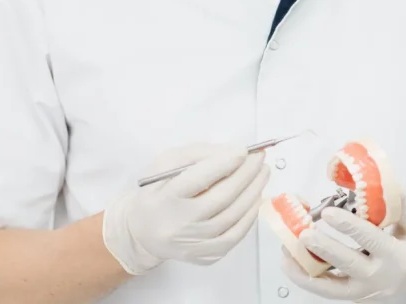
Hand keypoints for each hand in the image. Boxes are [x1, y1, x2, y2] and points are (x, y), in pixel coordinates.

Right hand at [102, 142, 269, 274]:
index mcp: (165, 198)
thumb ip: (197, 154)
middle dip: (245, 174)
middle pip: (220, 198)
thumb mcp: (167, 164)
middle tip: (260, 157)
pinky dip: (250, 215)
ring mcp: (193, 244)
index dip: (223, 164)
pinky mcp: (205, 256)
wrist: (143, 232)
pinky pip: (235, 236)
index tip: (243, 150)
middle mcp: (179, 225)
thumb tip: (233, 152)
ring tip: (262, 173)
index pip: (197, 180)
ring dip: (253, 192)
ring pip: (232, 217)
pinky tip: (255, 197)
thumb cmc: (157, 191)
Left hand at [282, 201, 405, 301]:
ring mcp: (370, 292)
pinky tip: (292, 263)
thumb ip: (401, 204)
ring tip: (286, 254)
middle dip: (325, 250)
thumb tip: (379, 182)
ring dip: (308, 272)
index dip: (350, 226)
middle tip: (305, 233)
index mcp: (402, 259)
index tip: (329, 212)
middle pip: (350, 267)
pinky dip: (309, 279)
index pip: (372, 241)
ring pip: (335, 289)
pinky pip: (331, 291)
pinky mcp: (358, 295)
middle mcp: (384, 280)